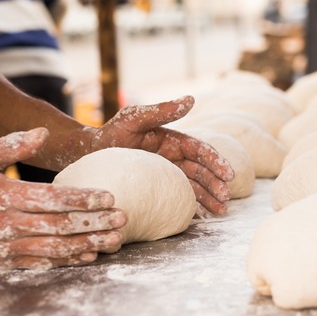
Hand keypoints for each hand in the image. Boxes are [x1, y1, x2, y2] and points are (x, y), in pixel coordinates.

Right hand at [0, 128, 125, 268]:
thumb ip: (14, 144)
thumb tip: (44, 133)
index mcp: (3, 195)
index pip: (52, 198)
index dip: (83, 199)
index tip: (110, 197)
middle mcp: (5, 223)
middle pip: (59, 226)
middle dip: (94, 223)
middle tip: (123, 218)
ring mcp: (5, 247)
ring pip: (54, 248)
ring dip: (88, 245)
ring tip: (115, 240)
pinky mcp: (5, 262)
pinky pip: (42, 263)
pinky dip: (68, 261)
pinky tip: (90, 255)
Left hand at [91, 96, 234, 214]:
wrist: (88, 154)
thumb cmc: (111, 133)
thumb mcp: (134, 118)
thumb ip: (161, 110)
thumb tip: (191, 98)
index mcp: (172, 140)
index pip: (199, 151)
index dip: (215, 161)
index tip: (228, 174)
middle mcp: (173, 158)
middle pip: (201, 171)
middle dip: (216, 184)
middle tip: (226, 197)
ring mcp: (166, 175)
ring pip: (194, 187)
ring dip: (210, 198)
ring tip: (222, 211)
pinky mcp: (157, 190)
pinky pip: (178, 199)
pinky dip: (192, 207)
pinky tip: (203, 217)